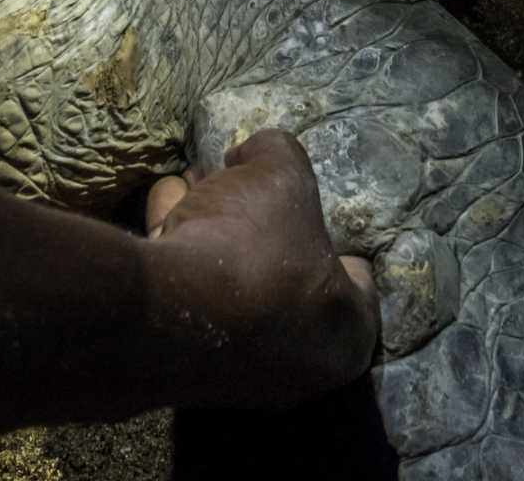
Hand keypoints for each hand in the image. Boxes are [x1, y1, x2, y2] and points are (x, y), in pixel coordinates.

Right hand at [142, 130, 377, 406]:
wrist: (167, 308)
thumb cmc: (254, 247)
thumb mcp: (281, 171)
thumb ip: (278, 151)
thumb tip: (253, 155)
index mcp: (345, 336)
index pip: (356, 281)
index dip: (339, 236)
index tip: (319, 208)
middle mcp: (297, 367)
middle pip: (283, 276)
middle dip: (261, 224)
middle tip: (243, 185)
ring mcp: (236, 371)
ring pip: (231, 282)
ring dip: (213, 227)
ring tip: (195, 181)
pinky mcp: (180, 360)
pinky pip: (190, 292)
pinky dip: (179, 244)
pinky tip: (167, 197)